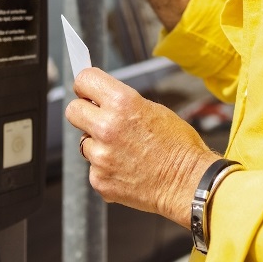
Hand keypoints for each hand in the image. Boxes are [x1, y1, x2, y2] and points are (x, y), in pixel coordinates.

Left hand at [67, 68, 221, 225]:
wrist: (189, 183)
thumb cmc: (179, 146)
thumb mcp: (154, 110)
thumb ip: (123, 103)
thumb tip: (102, 101)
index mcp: (122, 103)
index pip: (84, 80)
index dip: (85, 85)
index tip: (87, 91)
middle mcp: (107, 127)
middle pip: (72, 110)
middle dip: (84, 112)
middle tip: (98, 119)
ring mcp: (101, 156)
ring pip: (83, 142)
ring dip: (98, 144)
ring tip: (124, 151)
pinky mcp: (99, 179)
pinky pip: (93, 167)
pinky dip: (105, 168)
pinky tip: (126, 168)